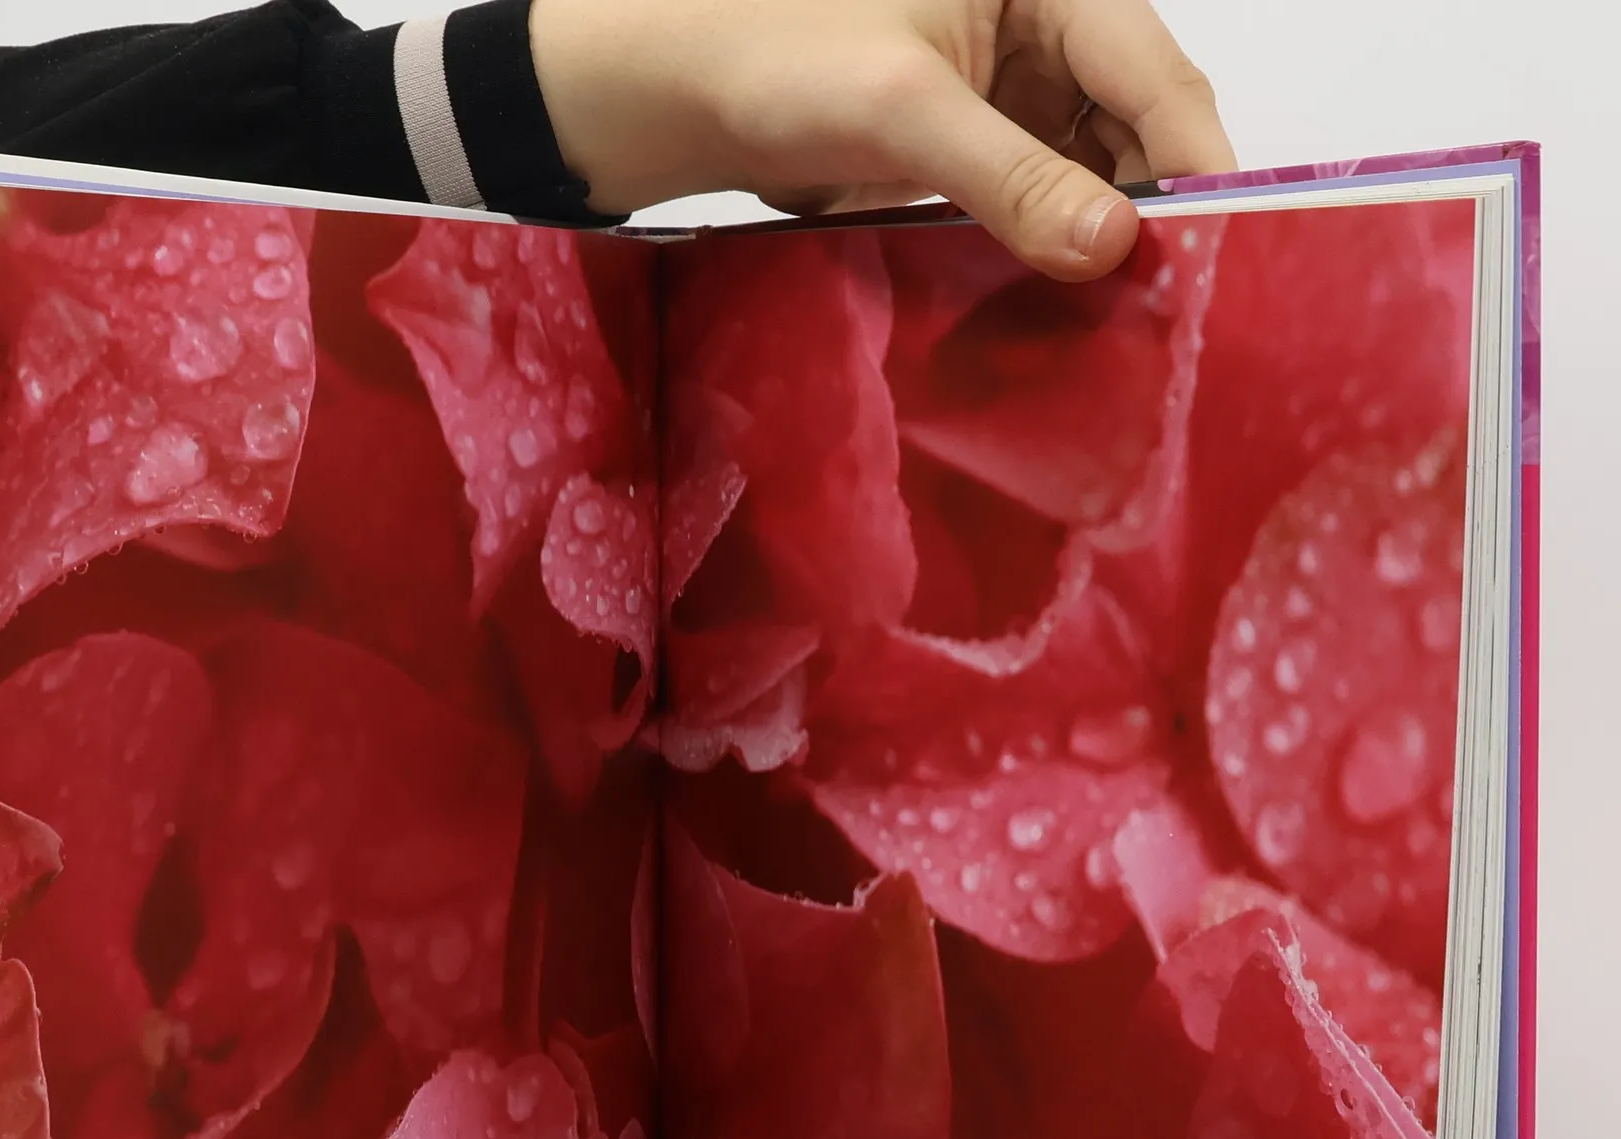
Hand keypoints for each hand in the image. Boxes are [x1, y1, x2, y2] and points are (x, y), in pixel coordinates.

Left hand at [530, 0, 1234, 278]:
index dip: (1193, 155)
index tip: (1229, 243)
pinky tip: (1067, 316)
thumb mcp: (899, 108)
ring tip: (1132, 326)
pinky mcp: (976, 159)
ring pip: (1093, 177)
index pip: (1152, 67)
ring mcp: (1012, 100)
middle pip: (1137, 128)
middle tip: (1181, 308)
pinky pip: (1040, 209)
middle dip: (1157, 210)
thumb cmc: (778, 59)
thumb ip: (1006, 174)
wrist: (685, 96)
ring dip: (1107, 246)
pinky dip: (1055, 259)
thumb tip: (1109, 245)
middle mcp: (1042, 35)